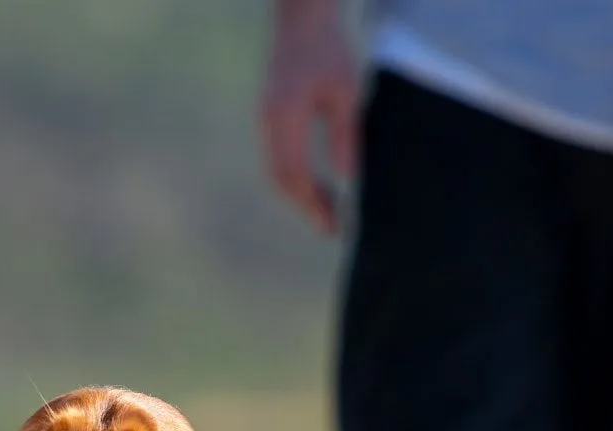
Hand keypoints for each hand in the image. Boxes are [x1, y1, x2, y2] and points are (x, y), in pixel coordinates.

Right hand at [261, 0, 358, 233]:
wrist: (302, 16)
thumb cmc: (328, 48)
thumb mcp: (346, 92)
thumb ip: (344, 136)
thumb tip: (346, 180)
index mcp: (285, 116)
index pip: (296, 174)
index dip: (314, 203)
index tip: (333, 224)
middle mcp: (269, 121)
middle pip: (282, 178)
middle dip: (306, 205)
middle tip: (330, 228)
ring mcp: (266, 118)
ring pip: (277, 170)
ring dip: (300, 194)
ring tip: (326, 212)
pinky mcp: (270, 115)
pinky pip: (278, 156)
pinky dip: (296, 177)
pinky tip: (315, 185)